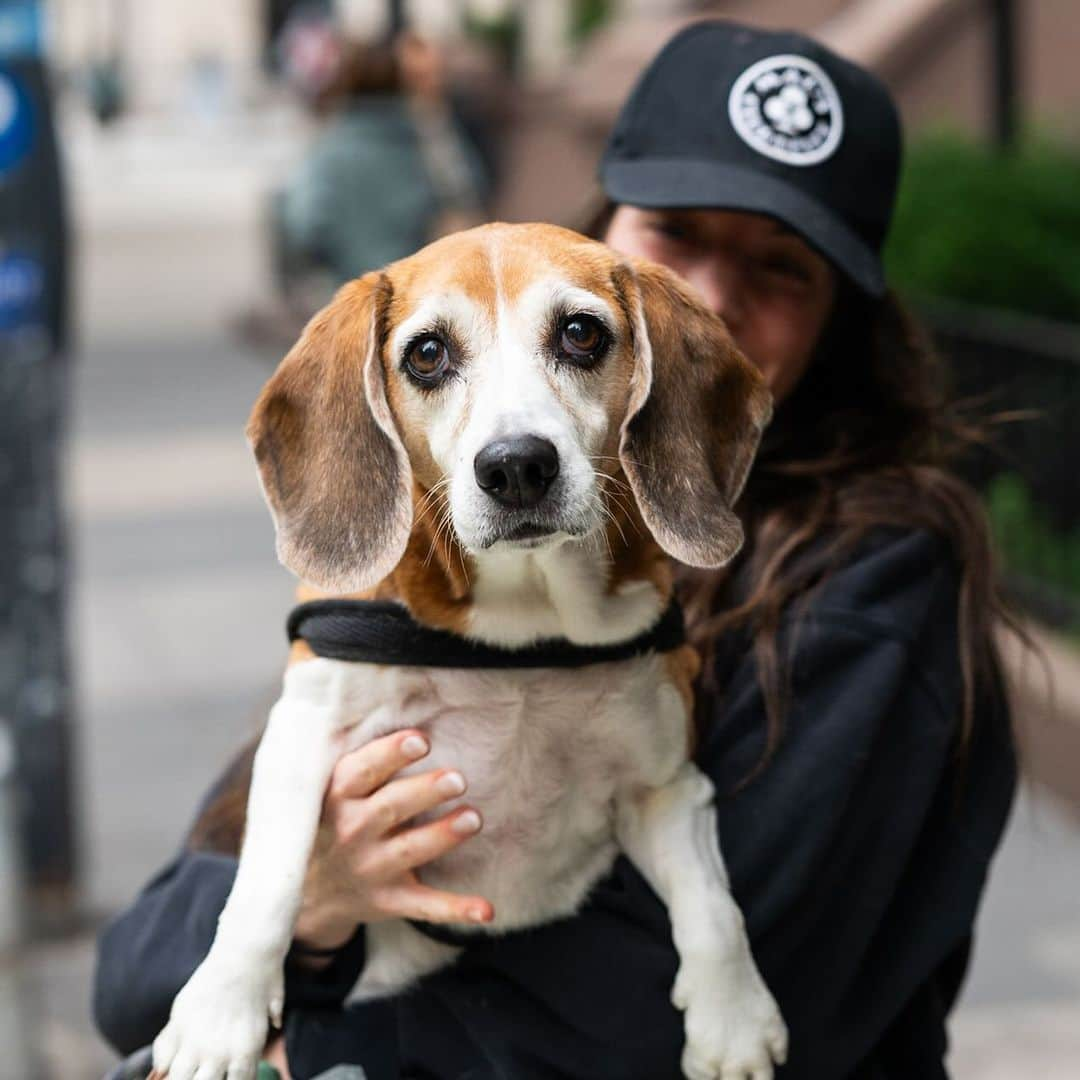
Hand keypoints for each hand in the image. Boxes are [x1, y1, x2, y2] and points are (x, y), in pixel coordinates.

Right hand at [293, 729, 493, 949]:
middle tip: (458, 777)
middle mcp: (351, 832)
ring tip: (474, 817)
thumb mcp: (331, 789)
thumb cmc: (334, 820)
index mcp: (336, 798)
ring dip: (442, 835)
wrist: (308, 892)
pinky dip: (456, 910)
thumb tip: (404, 708)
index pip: (361, 772)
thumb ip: (363, 759)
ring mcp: (370, 869)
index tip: (422, 739)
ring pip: (409, 851)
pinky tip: (487, 910)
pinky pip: (424, 906)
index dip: (390, 754)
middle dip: (425, 792)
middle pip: (390, 808)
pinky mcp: (388, 900)